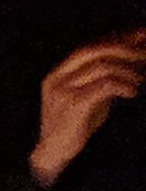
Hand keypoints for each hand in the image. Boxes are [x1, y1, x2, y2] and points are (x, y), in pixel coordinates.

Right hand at [32, 30, 145, 186]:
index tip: (141, 37)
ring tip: (141, 77)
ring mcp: (63, 90)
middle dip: (125, 49)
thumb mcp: (86, 94)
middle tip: (145, 54)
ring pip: (102, 65)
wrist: (54, 153)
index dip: (118, 39)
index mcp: (58, 72)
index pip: (91, 45)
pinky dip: (124, 85)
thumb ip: (100, 77)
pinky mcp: (73, 104)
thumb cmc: (75, 124)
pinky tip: (132, 92)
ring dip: (127, 69)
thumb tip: (132, 56)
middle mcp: (58, 77)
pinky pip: (105, 85)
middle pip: (95, 49)